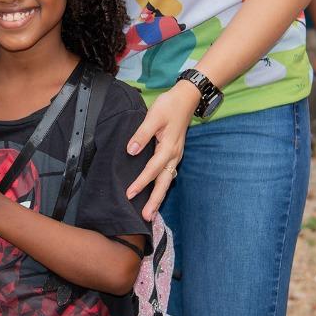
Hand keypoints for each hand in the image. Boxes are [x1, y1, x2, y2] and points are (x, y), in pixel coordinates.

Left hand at [125, 81, 196, 219]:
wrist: (186, 98)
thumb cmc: (169, 105)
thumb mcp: (153, 116)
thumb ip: (142, 134)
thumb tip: (131, 150)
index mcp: (168, 148)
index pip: (152, 169)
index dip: (140, 182)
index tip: (129, 194)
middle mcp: (174, 156)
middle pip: (164, 183)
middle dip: (155, 201)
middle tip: (146, 217)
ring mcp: (175, 156)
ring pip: (167, 181)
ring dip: (159, 197)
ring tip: (150, 212)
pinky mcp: (174, 154)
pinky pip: (168, 174)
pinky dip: (161, 186)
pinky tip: (155, 193)